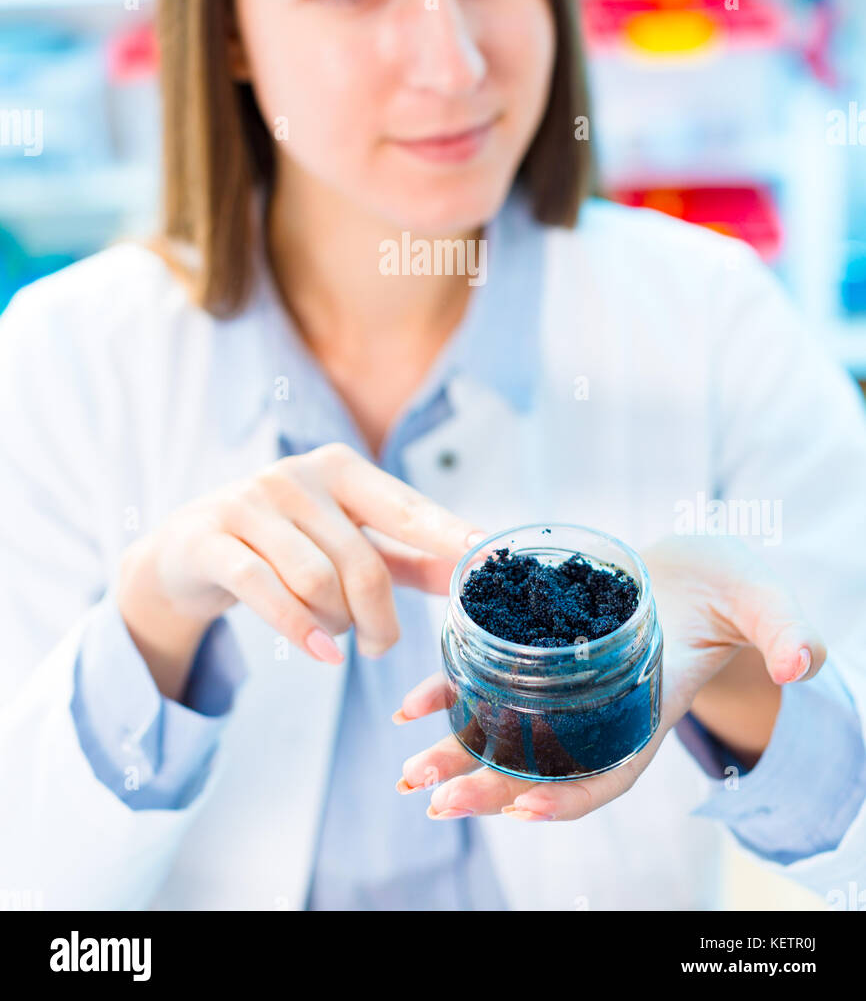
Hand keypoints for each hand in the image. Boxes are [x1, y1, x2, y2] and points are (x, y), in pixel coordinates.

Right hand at [117, 442, 482, 698]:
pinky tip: (322, 654)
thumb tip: (474, 566)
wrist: (186, 550)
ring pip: (317, 580)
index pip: (405, 508)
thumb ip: (408, 555)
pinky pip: (264, 590)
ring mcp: (249, 503)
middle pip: (363, 562)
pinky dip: (299, 629)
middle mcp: (296, 475)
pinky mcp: (210, 539)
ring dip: (335, 625)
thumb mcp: (347, 541)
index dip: (447, 534)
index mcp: (340, 467)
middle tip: (381, 646)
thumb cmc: (283, 543)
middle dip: (379, 618)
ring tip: (334, 637)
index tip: (488, 556)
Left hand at [393, 533, 826, 821]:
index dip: (570, 798)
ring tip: (410, 770)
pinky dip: (452, 697)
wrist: (697, 566)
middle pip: (543, 766)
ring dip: (458, 753)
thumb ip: (786, 629)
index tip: (526, 810)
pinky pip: (491, 685)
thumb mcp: (764, 600)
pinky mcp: (543, 655)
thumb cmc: (730, 588)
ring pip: (509, 736)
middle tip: (433, 798)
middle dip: (489, 787)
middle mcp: (600, 713)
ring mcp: (570, 690)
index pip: (608, 774)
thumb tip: (803, 661)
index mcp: (648, 711)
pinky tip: (411, 703)